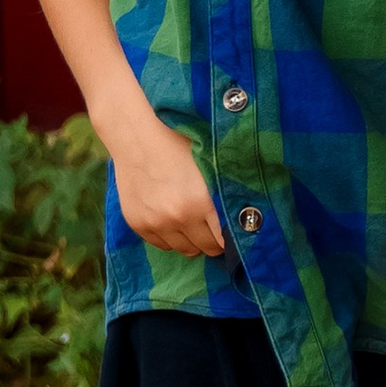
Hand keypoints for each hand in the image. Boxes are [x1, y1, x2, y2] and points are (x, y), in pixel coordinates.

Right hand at [108, 115, 225, 256]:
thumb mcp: (211, 163)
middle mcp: (178, 217)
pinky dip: (170, 237)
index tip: (233, 233)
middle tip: (214, 228)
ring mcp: (155, 223)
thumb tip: (248, 215)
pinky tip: (173, 220)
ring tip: (193, 222)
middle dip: (212, 240)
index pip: (223, 239)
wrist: (137, 137)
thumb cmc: (179, 144)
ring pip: (183, 249)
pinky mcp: (137, 224)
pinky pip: (161, 245)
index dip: (231, 238)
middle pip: (204, 247)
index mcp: (200, 202)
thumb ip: (226, 191)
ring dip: (191, 240)